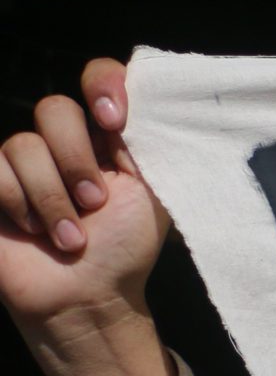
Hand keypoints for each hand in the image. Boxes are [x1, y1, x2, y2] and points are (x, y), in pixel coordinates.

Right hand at [0, 58, 177, 375]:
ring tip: (70, 237)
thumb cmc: (125, 249)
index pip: (99, 79)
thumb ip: (151, 146)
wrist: (89, 297)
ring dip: (53, 197)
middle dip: (76, 160)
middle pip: (53, 108)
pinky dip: (20, 204)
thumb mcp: (154, 194)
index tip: (114, 121)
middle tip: (95, 203)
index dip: (102, 86)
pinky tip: (35, 230)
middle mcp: (63, 143)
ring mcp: (24, 164)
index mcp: (107, 138)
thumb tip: (151, 101)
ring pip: (23, 144)